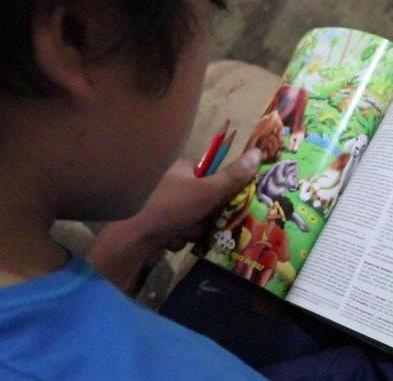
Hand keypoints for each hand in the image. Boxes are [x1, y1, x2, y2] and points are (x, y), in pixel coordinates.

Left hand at [88, 148, 260, 291]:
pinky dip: (177, 238)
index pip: (211, 176)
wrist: (133, 239)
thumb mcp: (206, 192)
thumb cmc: (170, 208)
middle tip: (201, 221)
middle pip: (204, 201)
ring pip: (193, 220)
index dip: (220, 191)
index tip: (224, 203)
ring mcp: (162, 204)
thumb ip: (232, 177)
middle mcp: (171, 183)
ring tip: (181, 232)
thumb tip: (258, 152)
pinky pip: (179, 231)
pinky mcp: (156, 224)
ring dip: (191, 230)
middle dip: (204, 217)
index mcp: (182, 168)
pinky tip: (168, 240)